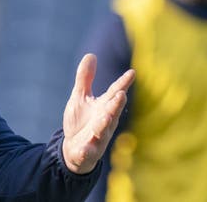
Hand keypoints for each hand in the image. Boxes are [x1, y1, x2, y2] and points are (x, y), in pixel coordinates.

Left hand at [62, 53, 134, 173]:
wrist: (74, 148)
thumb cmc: (82, 121)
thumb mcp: (80, 96)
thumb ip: (85, 78)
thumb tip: (91, 55)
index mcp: (103, 107)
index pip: (114, 93)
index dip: (123, 83)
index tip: (132, 72)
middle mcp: (104, 121)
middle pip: (112, 111)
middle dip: (117, 104)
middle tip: (122, 94)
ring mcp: (97, 137)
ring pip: (103, 130)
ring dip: (105, 123)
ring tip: (106, 115)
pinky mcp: (87, 150)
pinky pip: (88, 151)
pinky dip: (87, 149)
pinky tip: (85, 147)